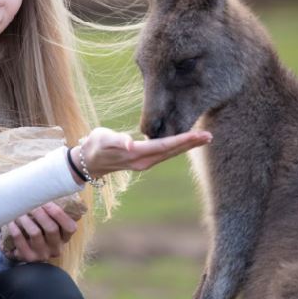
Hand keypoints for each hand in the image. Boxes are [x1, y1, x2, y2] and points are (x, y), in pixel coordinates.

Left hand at [4, 202, 76, 262]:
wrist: (24, 251)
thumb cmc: (39, 231)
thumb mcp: (50, 225)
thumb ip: (52, 213)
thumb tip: (45, 189)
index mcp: (64, 238)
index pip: (70, 228)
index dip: (59, 214)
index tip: (47, 201)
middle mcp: (56, 248)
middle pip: (51, 229)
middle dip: (40, 213)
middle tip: (30, 203)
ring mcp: (42, 254)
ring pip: (35, 233)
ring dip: (26, 219)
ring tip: (19, 210)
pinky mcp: (28, 258)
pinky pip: (20, 241)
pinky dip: (15, 229)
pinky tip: (11, 222)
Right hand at [72, 127, 211, 179]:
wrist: (88, 160)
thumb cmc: (95, 145)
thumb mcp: (102, 139)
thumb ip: (116, 140)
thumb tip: (129, 142)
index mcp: (137, 154)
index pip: (165, 146)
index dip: (182, 140)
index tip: (198, 135)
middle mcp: (144, 161)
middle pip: (172, 151)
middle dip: (191, 144)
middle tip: (209, 136)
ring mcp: (145, 163)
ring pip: (170, 154)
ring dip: (187, 146)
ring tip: (203, 138)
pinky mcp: (144, 160)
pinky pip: (165, 153)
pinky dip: (177, 147)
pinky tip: (185, 142)